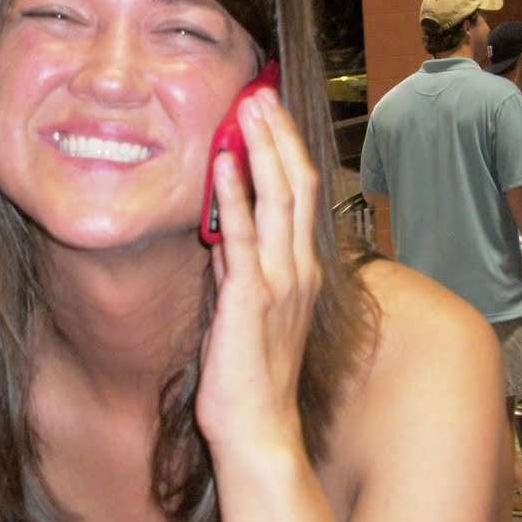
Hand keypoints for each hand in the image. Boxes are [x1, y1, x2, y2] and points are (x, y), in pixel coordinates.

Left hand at [195, 87, 319, 455]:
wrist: (259, 431)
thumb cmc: (250, 377)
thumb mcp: (245, 309)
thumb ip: (238, 265)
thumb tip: (224, 225)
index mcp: (300, 270)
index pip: (299, 194)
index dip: (286, 149)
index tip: (269, 110)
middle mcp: (298, 269)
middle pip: (297, 184)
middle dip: (279, 134)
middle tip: (260, 90)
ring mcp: (279, 283)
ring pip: (280, 200)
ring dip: (262, 149)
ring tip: (248, 108)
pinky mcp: (251, 301)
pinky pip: (243, 240)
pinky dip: (233, 197)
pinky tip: (222, 165)